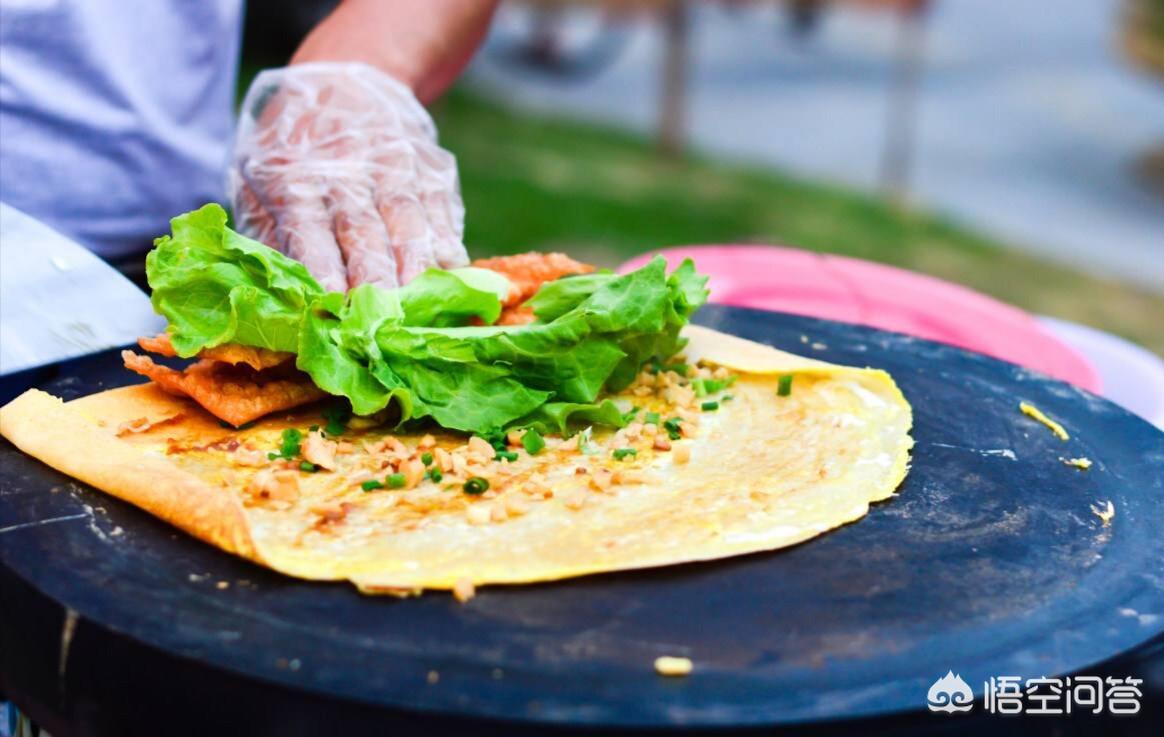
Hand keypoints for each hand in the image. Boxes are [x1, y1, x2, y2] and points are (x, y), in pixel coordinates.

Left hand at [229, 62, 468, 290]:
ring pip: (410, 222)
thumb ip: (268, 233)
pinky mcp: (432, 169)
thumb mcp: (255, 177)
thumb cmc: (289, 145)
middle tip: (382, 318)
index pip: (310, 231)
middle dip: (376, 279)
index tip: (333, 303)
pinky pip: (443, 213)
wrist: (344, 79)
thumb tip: (282, 294)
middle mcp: (348, 171)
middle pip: (365, 232)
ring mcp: (395, 167)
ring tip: (424, 305)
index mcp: (295, 178)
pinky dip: (448, 247)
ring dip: (418, 268)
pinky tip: (453, 277)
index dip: (323, 268)